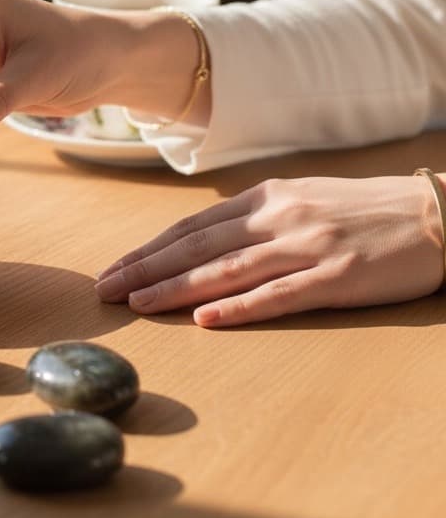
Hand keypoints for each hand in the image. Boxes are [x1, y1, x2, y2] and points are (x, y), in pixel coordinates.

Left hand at [95, 175, 444, 327]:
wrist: (439, 212)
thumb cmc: (366, 208)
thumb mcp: (303, 197)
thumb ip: (256, 215)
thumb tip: (206, 237)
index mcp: (267, 198)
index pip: (192, 227)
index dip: (149, 249)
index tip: (115, 268)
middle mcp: (279, 218)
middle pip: (197, 247)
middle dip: (145, 269)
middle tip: (104, 289)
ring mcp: (307, 247)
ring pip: (226, 270)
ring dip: (175, 289)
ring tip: (136, 305)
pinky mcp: (337, 277)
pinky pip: (279, 295)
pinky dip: (239, 308)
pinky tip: (205, 320)